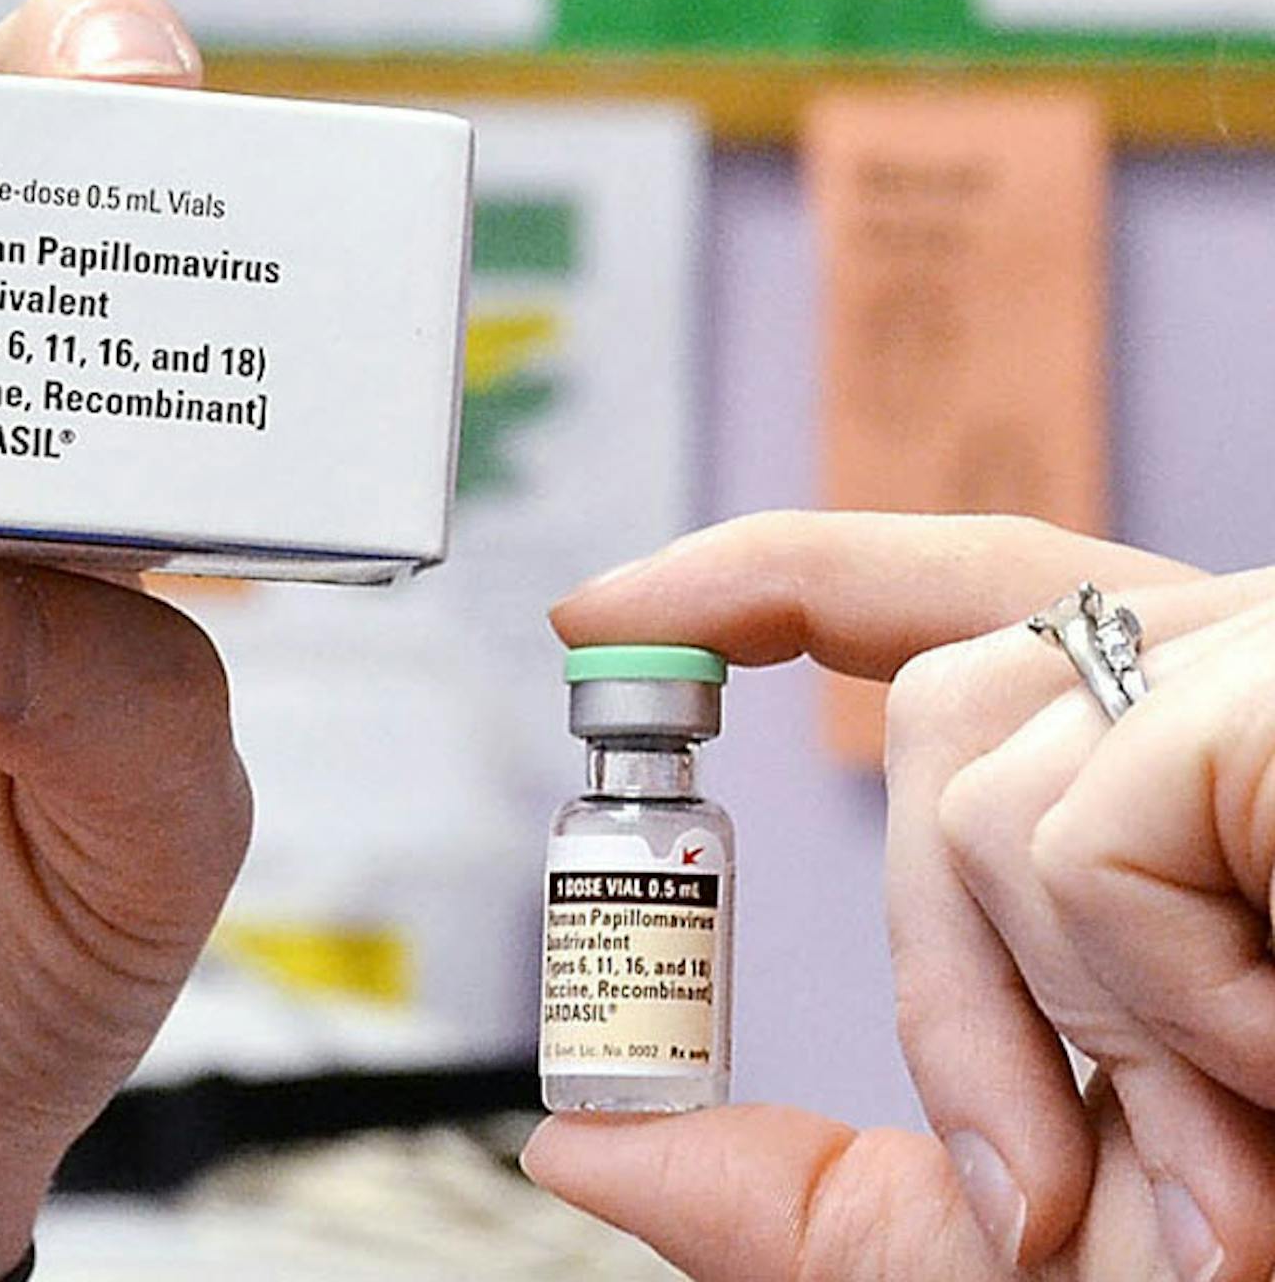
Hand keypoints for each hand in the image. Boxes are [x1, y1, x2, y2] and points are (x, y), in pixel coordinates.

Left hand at [523, 512, 1274, 1280]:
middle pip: (941, 708)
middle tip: (1048, 1191)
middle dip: (938, 973)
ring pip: (982, 760)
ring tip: (1230, 1157)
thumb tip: (584, 1147)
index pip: (945, 598)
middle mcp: (1233, 681)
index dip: (771, 579)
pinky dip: (1139, 994)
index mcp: (1172, 767)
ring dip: (1055, 1014)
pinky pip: (1086, 819)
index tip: (613, 616)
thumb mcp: (1014, 1251)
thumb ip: (802, 1194)